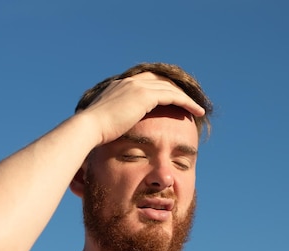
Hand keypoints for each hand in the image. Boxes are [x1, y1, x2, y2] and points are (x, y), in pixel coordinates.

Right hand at [79, 72, 205, 145]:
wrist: (90, 127)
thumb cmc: (94, 131)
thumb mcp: (104, 121)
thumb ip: (113, 119)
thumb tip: (113, 129)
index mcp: (120, 86)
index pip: (146, 81)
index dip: (161, 88)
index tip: (171, 98)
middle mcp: (130, 82)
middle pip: (161, 81)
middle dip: (176, 90)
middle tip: (188, 101)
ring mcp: (138, 87)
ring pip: (170, 88)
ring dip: (185, 98)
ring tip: (197, 108)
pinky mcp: (146, 96)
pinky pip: (174, 96)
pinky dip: (187, 103)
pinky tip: (197, 112)